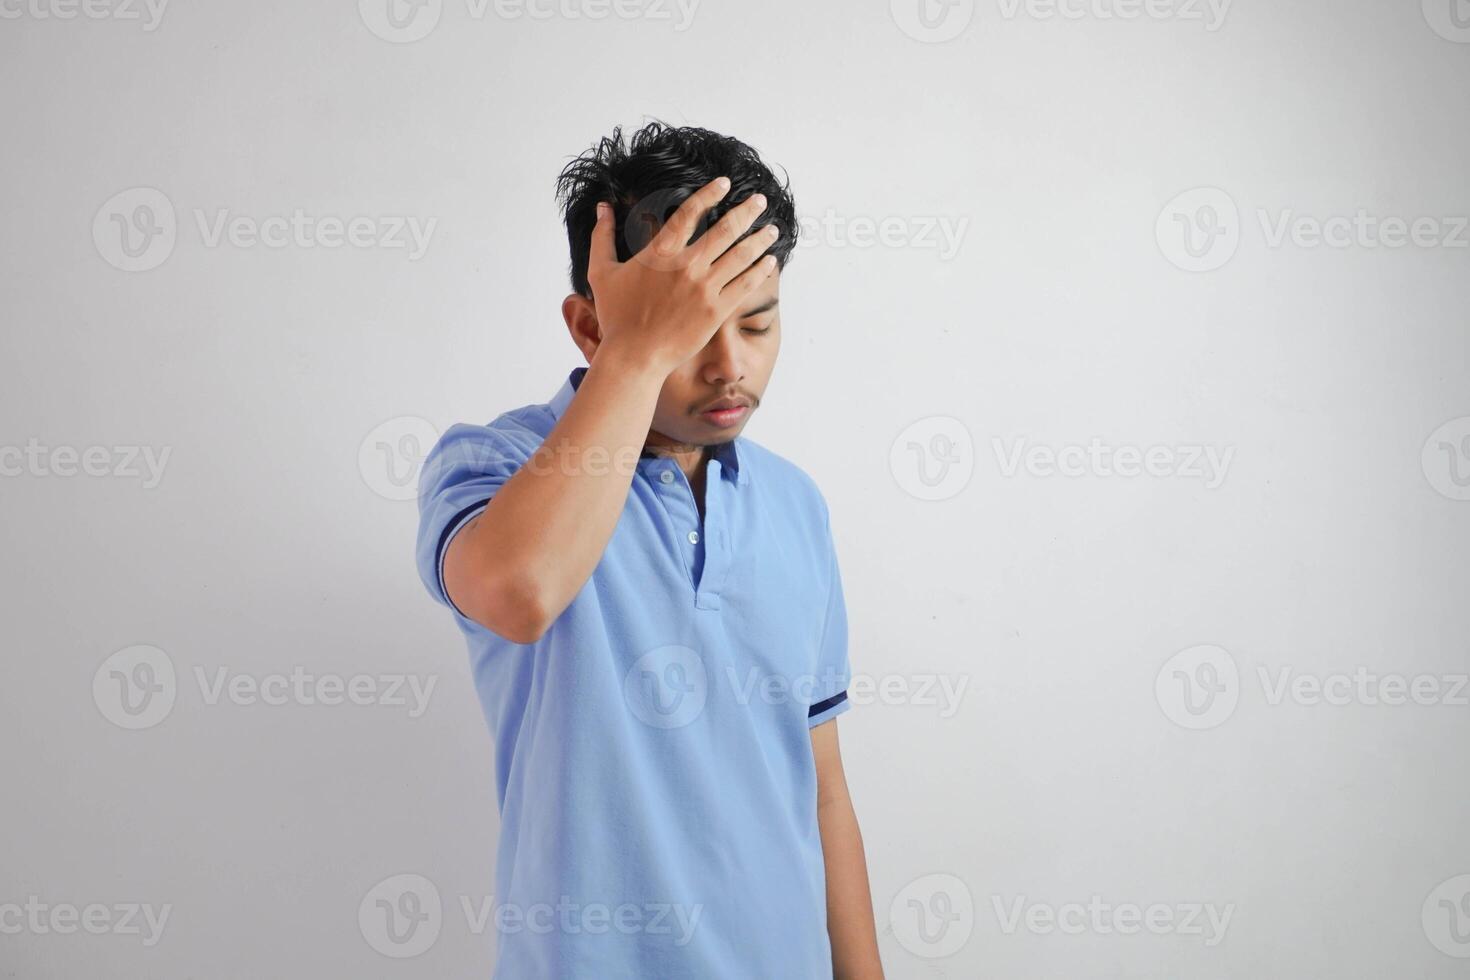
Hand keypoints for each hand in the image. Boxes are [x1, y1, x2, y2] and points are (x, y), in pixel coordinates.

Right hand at [586, 176, 778, 376]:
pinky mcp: (716, 312)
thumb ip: (601, 237)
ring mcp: (704, 288)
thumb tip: (602, 208)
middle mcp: (686, 265)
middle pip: (725, 229)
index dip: (709, 194)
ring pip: (740, 255)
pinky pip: (745, 285)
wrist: (634, 356)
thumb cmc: (616, 317)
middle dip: (747, 211)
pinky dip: (760, 270)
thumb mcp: (601, 273)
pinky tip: (770, 261)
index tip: (724, 183)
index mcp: (661, 252)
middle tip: (761, 200)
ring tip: (772, 229)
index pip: (689, 213)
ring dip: (760, 239)